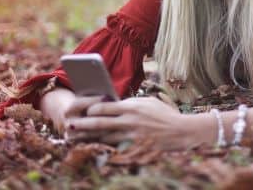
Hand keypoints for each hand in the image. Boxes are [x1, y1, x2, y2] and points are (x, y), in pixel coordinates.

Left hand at [64, 96, 198, 149]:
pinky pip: (115, 149)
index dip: (91, 109)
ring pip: (104, 137)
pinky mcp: (135, 148)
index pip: (104, 106)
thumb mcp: (147, 102)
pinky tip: (94, 149)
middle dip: (83, 125)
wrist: (181, 130)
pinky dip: (104, 149)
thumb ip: (130, 103)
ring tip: (76, 140)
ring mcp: (131, 136)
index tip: (85, 110)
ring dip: (89, 138)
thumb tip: (115, 103)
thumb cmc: (164, 114)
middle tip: (71, 126)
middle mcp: (129, 121)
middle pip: (100, 123)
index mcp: (131, 107)